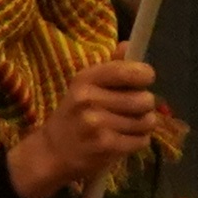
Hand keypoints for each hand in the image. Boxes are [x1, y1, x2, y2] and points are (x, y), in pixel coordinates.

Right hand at [7, 55, 163, 197]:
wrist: (51, 152)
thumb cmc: (73, 115)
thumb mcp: (85, 87)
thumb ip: (110, 67)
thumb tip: (128, 45)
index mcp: (86, 79)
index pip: (129, 71)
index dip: (144, 76)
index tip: (142, 82)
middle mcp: (89, 99)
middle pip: (144, 99)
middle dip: (145, 106)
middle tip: (132, 110)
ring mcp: (97, 124)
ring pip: (146, 121)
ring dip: (142, 125)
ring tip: (127, 127)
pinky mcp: (105, 146)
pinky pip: (142, 140)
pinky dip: (138, 141)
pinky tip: (123, 140)